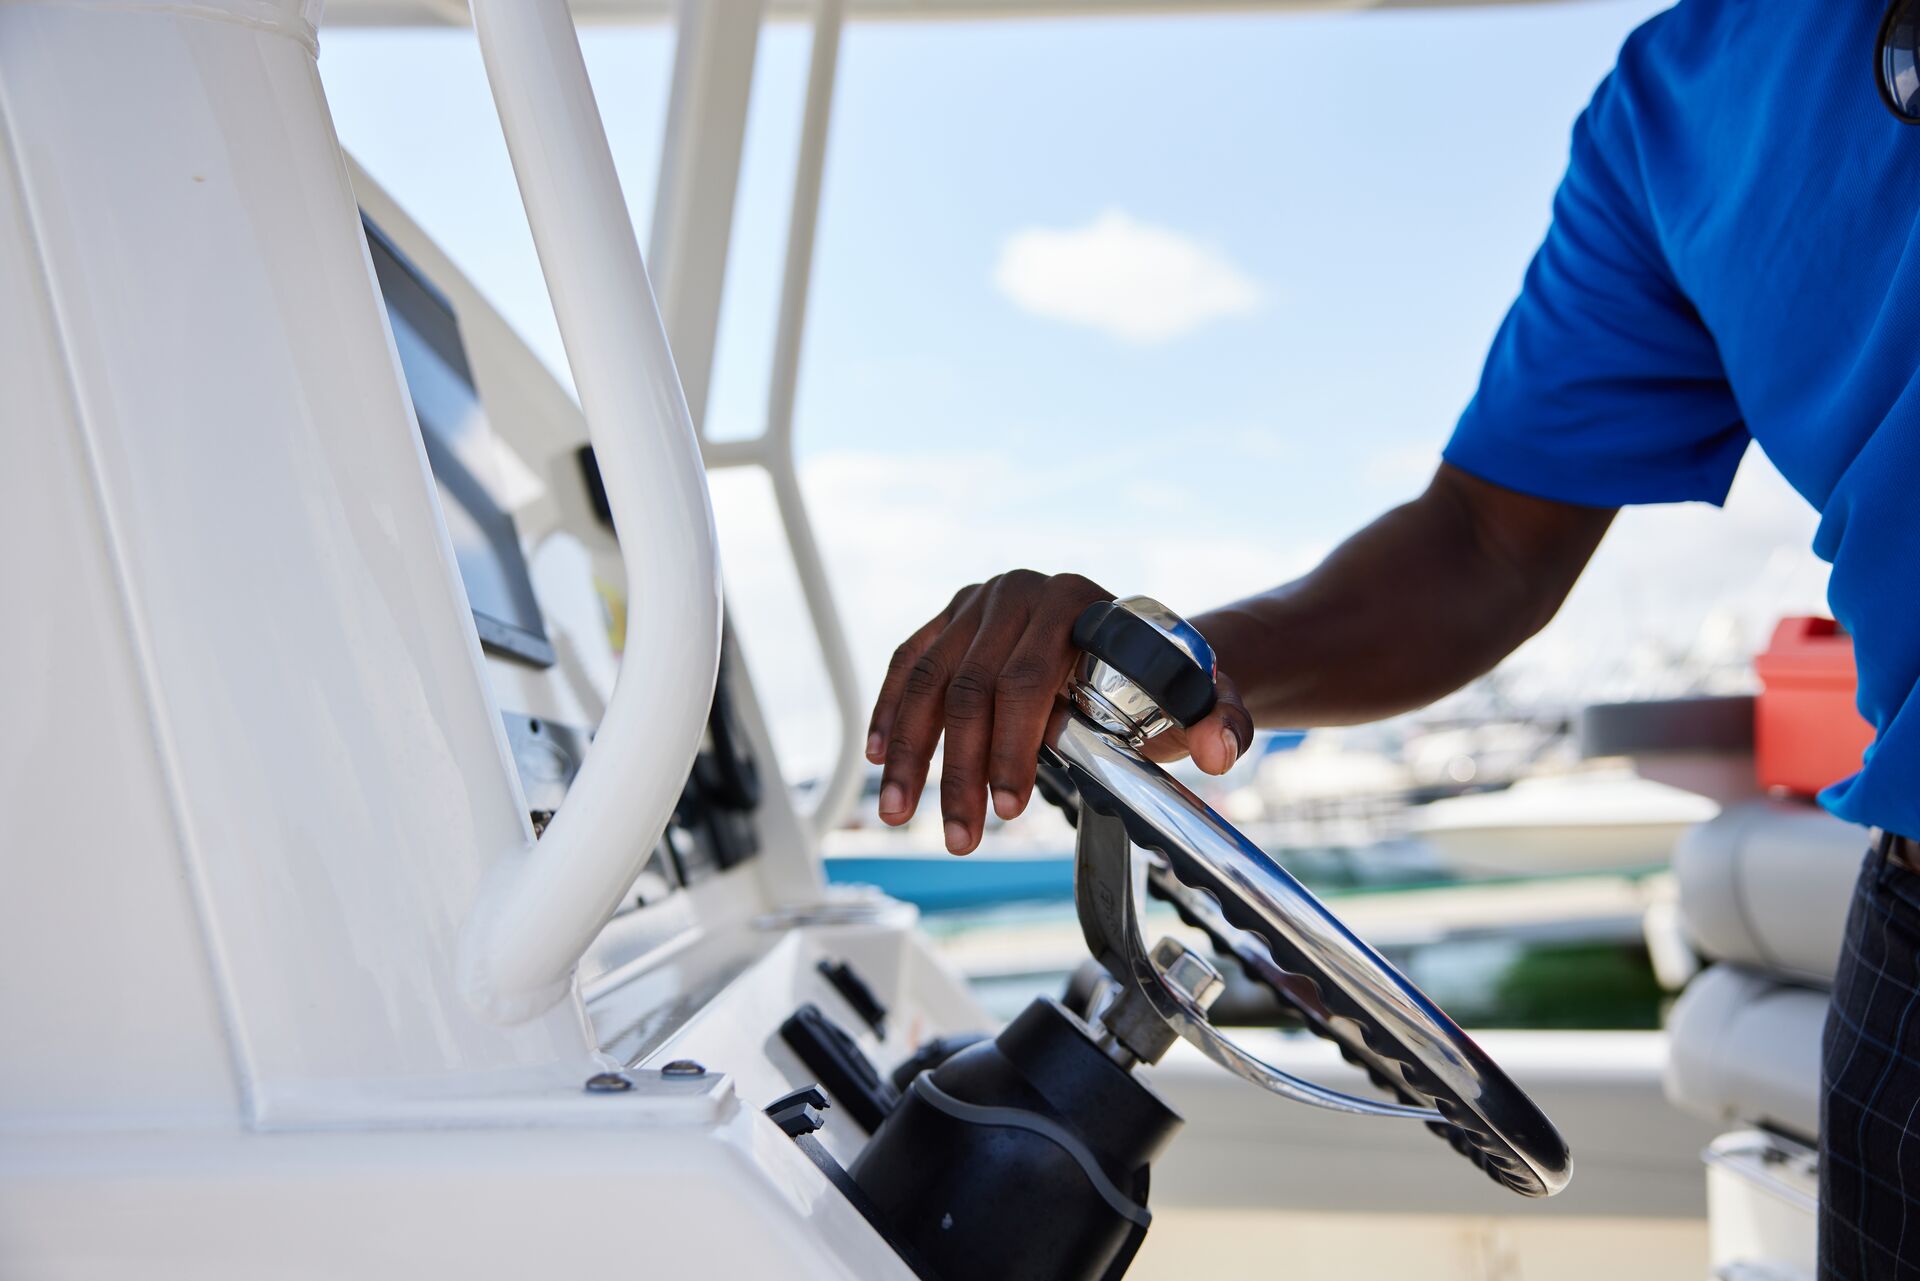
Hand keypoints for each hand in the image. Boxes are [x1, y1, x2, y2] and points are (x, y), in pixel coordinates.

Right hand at [866, 570, 1252, 853]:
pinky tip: (878, 759)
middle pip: (971, 687)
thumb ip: (1220, 721)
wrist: (1136, 640)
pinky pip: (907, 664)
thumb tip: (1218, 751)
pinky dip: (888, 712)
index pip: (1030, 678)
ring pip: (927, 680)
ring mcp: (977, 602)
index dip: (1012, 746)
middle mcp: (1019, 593)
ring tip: (899, 815)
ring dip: (910, 753)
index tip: (1009, 806)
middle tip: (961, 834)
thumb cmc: (1162, 676)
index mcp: (1075, 602)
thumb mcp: (1198, 695)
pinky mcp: (950, 618)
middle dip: (959, 770)